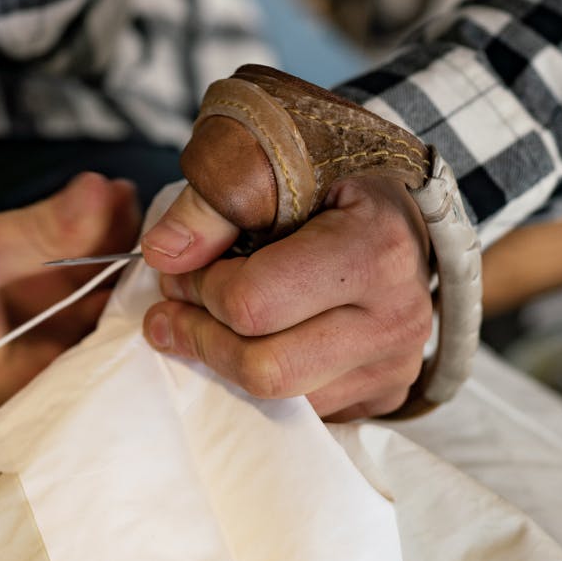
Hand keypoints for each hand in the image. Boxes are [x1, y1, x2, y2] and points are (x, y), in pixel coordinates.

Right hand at [0, 172, 139, 421]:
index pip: (96, 358)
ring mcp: (20, 338)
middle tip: (154, 218)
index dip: (133, 307)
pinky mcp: (15, 306)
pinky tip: (105, 202)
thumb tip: (104, 194)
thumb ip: (39, 233)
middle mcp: (22, 372)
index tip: (163, 260)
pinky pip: (64, 276)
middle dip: (126, 269)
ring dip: (108, 246)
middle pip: (96, 322)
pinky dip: (83, 241)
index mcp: (10, 388)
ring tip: (130, 199)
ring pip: (84, 294)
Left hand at [140, 175, 431, 421]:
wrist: (394, 196)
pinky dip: (263, 376)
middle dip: (202, 337)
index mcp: (375, 247)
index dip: (198, 288)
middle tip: (177, 303)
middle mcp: (398, 315)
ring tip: (210, 316)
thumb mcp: (267, 150)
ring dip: (227, 361)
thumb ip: (211, 200)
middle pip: (265, 369)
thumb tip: (163, 255)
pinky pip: (303, 410)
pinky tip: (253, 335)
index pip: (253, 304)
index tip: (182, 265)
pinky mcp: (387, 391)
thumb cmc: (328, 166)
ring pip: (281, 399)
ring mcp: (396, 361)